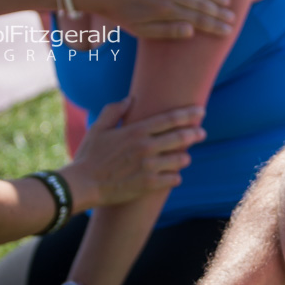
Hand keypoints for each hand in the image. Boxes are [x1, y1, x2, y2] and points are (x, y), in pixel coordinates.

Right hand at [63, 98, 205, 209]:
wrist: (82, 185)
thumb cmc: (89, 155)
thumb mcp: (98, 128)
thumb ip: (114, 110)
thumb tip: (130, 99)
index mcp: (136, 131)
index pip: (170, 119)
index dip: (188, 114)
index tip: (200, 111)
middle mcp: (146, 147)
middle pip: (181, 137)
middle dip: (195, 134)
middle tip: (201, 133)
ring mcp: (149, 166)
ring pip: (180, 160)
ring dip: (184, 157)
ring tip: (184, 157)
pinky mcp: (149, 185)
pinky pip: (173, 179)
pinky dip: (175, 177)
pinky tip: (173, 176)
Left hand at [76, 0, 234, 38]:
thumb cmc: (120, 13)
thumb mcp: (141, 30)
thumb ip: (167, 31)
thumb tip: (192, 31)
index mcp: (163, 11)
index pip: (197, 19)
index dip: (214, 25)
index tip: (227, 29)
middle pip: (201, 3)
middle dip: (219, 11)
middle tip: (233, 17)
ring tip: (227, 1)